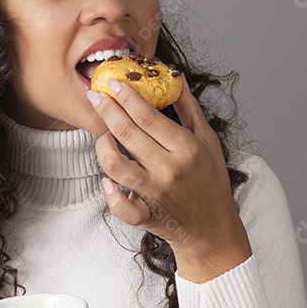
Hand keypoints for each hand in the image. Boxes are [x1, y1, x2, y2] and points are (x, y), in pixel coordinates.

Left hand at [84, 74, 249, 261]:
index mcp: (186, 148)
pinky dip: (110, 194)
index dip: (127, 97)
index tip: (114, 82)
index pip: (148, 116)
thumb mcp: (208, 141)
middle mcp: (169, 169)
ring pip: (115, 164)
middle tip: (93, 95)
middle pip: (127, 134)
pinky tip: (106, 181)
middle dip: (106, 110)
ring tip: (102, 134)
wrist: (213, 229)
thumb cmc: (210, 181)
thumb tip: (177, 78)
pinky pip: (121, 206)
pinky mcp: (146, 215)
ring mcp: (155, 193)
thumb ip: (190, 109)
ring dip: (101, 145)